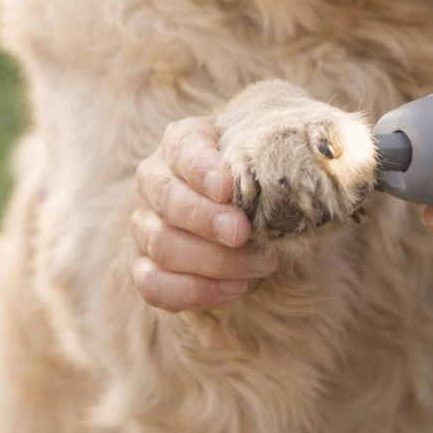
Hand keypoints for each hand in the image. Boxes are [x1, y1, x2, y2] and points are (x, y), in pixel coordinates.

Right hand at [130, 116, 277, 311]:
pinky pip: (153, 285)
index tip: (229, 188)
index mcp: (183, 141)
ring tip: (260, 265)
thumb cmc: (260, 178)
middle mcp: (155, 179)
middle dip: (206, 219)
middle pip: (167, 198)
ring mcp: (144, 223)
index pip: (183, 148)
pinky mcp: (144, 265)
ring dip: (213, 260)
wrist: (252, 212)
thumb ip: (270, 161)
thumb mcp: (268, 159)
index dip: (202, 169)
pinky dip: (194, 291)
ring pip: (161, 244)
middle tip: (243, 233)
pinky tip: (236, 288)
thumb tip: (288, 178)